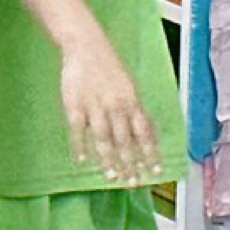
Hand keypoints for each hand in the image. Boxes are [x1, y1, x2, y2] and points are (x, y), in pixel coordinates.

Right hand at [59, 34, 162, 184]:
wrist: (86, 47)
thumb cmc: (109, 67)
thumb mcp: (129, 87)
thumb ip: (134, 110)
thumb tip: (144, 134)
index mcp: (132, 101)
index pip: (145, 133)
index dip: (150, 154)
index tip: (155, 172)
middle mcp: (116, 106)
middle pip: (125, 140)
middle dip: (130, 163)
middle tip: (132, 182)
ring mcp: (94, 106)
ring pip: (103, 138)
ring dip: (108, 159)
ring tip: (111, 176)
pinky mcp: (74, 104)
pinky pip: (78, 129)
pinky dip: (79, 145)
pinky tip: (82, 160)